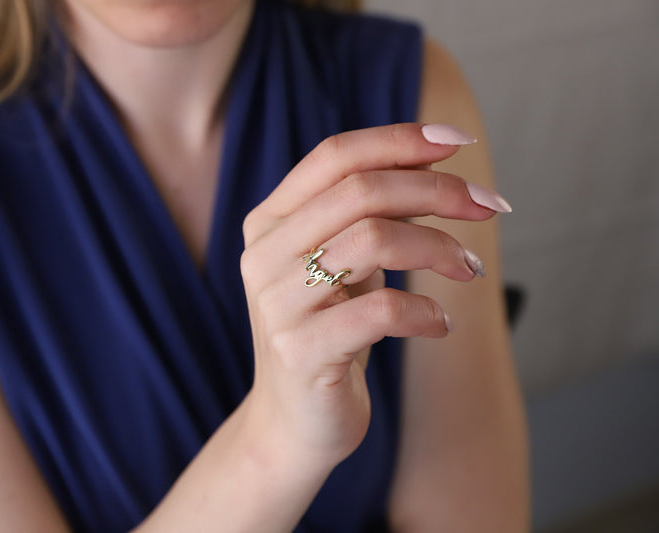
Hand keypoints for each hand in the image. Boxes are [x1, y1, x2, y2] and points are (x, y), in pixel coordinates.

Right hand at [239, 123, 508, 465]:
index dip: (398, 140)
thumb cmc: (329, 331)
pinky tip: (442, 325)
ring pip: (373, 241)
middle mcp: (264, 254)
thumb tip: (435, 164)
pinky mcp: (301, 351)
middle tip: (489, 205)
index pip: (334, 156)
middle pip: (361, 191)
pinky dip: (426, 313)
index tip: (457, 143)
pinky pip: (381, 312)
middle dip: (438, 190)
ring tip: (467, 269)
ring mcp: (277, 303)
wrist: (294, 421)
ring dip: (439, 248)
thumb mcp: (342, 264)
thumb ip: (367, 215)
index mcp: (269, 221)